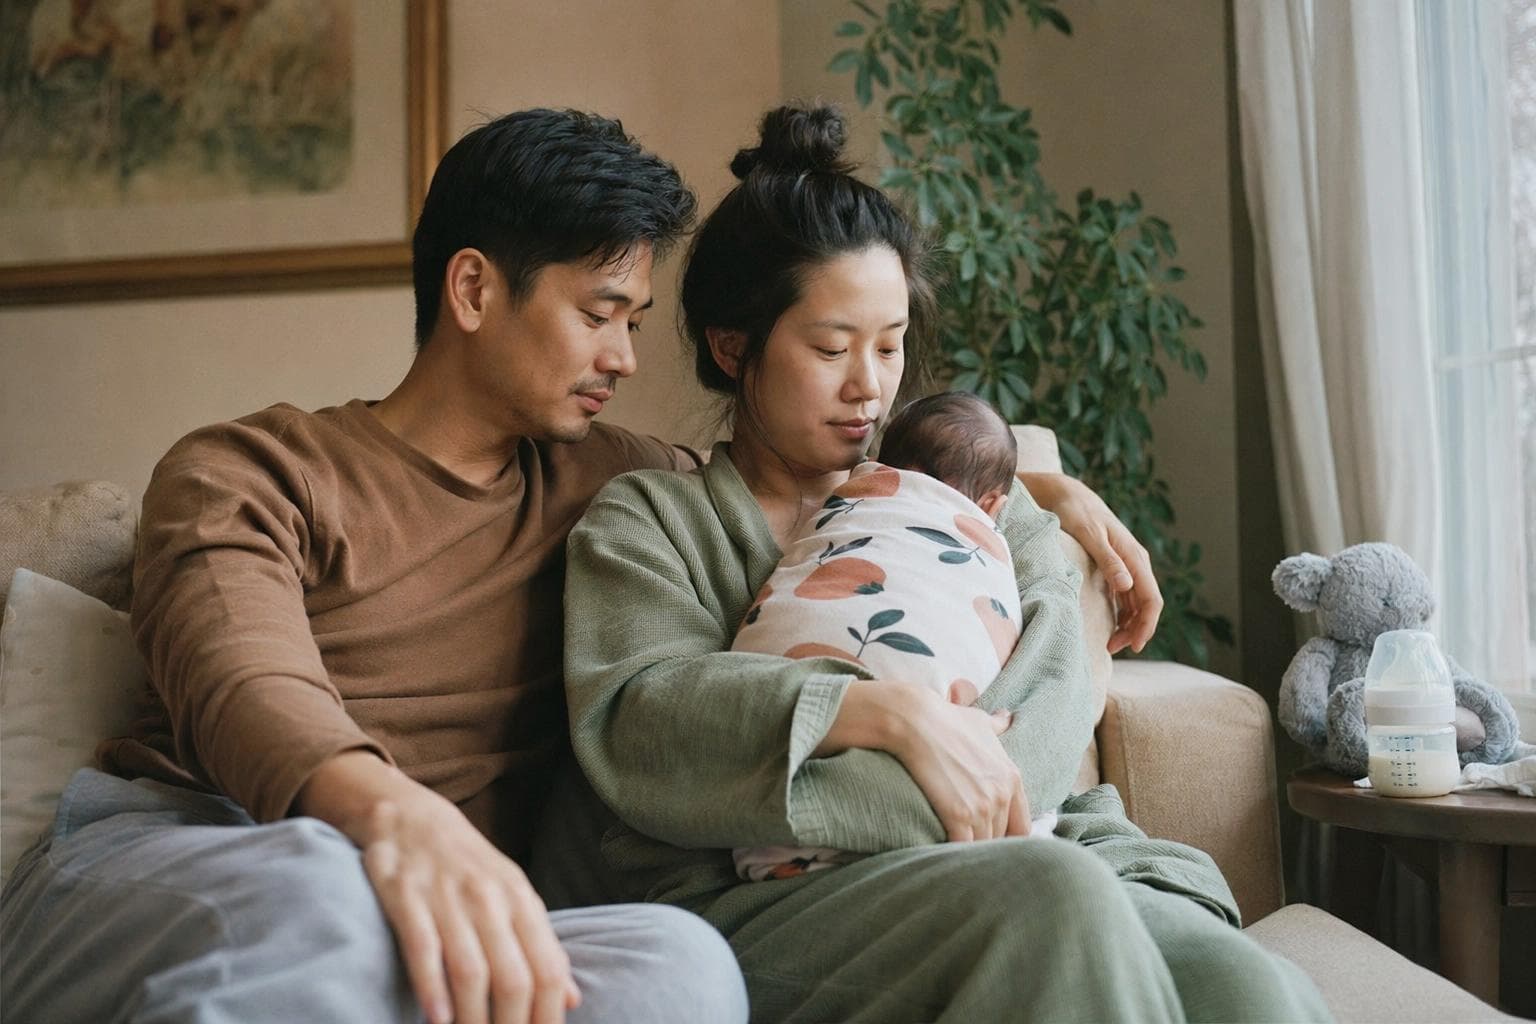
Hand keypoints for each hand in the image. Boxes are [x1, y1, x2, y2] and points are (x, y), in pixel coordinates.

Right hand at [299, 752, 579, 1023]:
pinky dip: (431, 988)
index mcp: (522, 900)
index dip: (548, 1016)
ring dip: (473, 1019)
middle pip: (514, 977)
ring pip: (471, 970)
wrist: (411, 816)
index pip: (548, 969)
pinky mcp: (406, 897)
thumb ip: (542, 945)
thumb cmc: (468, 867)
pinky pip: (423, 948)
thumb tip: (571, 998)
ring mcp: (447, 898)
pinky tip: (436, 1018)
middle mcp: (490, 900)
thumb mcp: (514, 896)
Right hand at [817, 681, 1028, 841]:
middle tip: (970, 847)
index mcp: (1012, 777)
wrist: (917, 722)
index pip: (1022, 825)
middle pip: (1001, 839)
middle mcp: (1002, 795)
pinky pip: (963, 847)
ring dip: (970, 852)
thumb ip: (998, 725)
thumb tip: (1007, 717)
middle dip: (987, 843)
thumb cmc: (947, 719)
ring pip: (983, 846)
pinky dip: (954, 853)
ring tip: (957, 857)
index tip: (993, 840)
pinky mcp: (958, 816)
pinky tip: (943, 854)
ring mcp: (982, 807)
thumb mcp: (979, 720)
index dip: (1008, 836)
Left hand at [1019, 471, 1163, 653]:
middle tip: (1112, 649)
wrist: (1068, 496)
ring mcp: (1127, 566)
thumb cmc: (1076, 513)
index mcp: (1134, 556)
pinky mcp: (1116, 568)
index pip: (1151, 599)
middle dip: (1135, 630)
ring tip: (1109, 644)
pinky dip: (1121, 615)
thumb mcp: (1089, 534)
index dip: (1146, 625)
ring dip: (1128, 625)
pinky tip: (1109, 627)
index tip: (1134, 646)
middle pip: (1146, 605)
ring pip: (1136, 604)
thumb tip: (1127, 584)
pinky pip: (1125, 597)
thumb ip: (1108, 559)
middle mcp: (1136, 562)